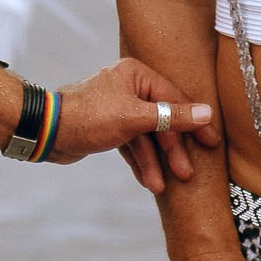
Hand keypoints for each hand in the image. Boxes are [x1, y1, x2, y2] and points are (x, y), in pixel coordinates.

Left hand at [53, 58, 217, 191]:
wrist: (48, 131)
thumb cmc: (90, 116)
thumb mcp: (135, 118)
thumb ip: (172, 116)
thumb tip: (206, 113)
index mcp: (137, 75)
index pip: (176, 99)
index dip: (194, 122)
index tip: (211, 142)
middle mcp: (129, 87)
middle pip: (162, 120)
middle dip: (172, 149)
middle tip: (186, 173)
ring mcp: (119, 108)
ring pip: (147, 136)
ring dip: (155, 161)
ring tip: (162, 186)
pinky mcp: (110, 127)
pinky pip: (132, 144)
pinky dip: (140, 161)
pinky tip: (149, 181)